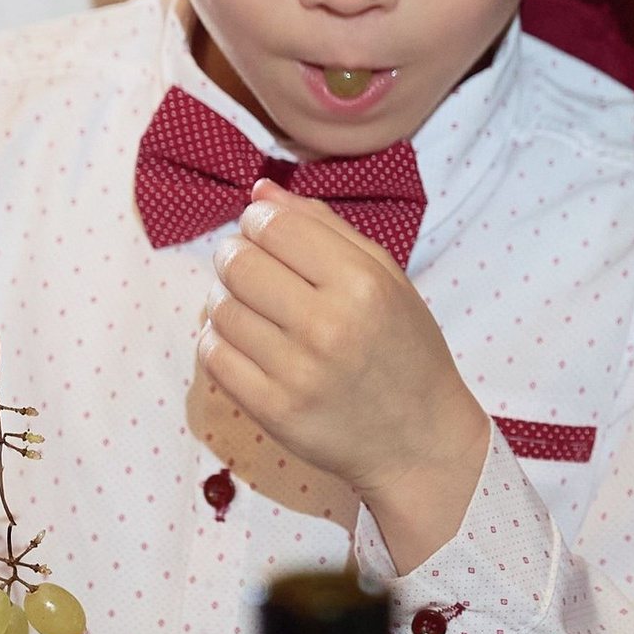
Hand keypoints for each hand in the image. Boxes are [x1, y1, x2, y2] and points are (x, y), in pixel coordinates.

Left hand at [202, 185, 489, 571]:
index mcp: (361, 284)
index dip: (258, 222)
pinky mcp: (273, 411)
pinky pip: (214, 356)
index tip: (265, 234)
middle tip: (251, 270)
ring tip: (254, 311)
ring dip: (226, 301)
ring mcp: (297, 373)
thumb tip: (259, 193)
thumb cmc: (404, 350)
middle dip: (235, 257)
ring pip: (220, 309)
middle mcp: (327, 326)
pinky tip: (244, 343)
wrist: (419, 440)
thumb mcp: (385, 278)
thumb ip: (324, 228)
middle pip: (238, 264)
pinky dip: (218, 342)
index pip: (274, 227)